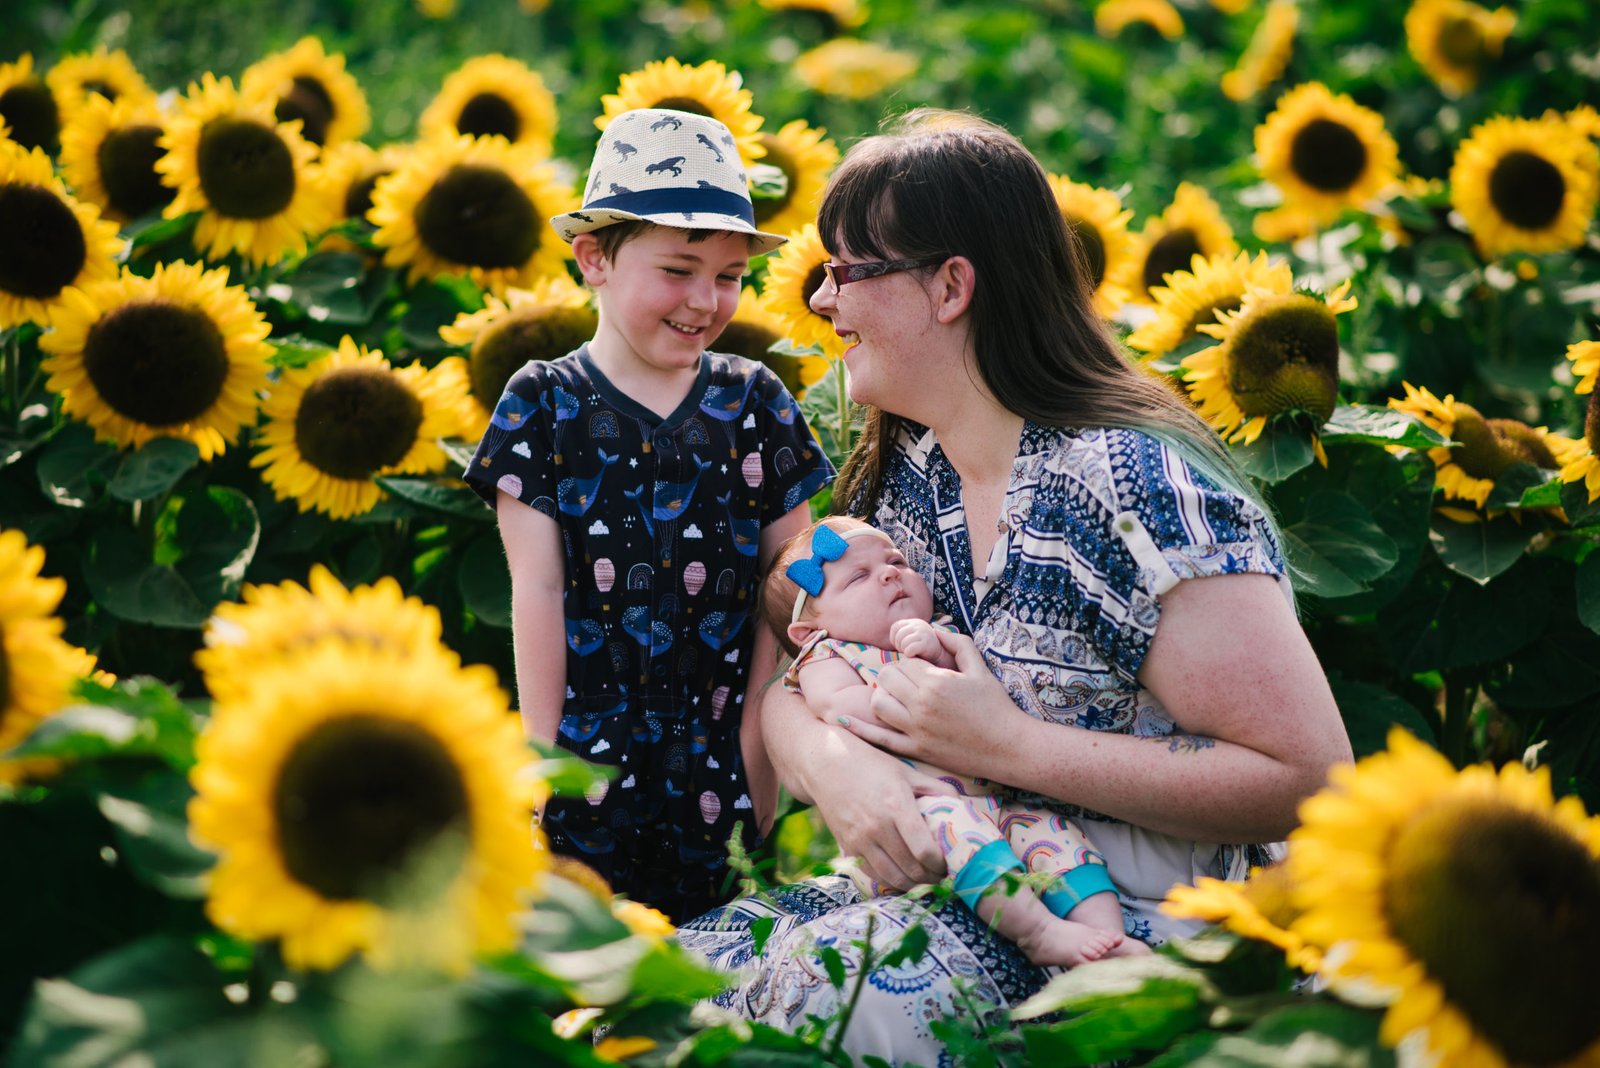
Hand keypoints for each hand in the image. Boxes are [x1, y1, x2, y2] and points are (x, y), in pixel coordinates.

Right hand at [805, 741, 949, 889]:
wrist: (826, 764)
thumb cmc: (871, 764)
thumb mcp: (905, 771)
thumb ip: (935, 788)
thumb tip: (964, 803)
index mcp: (897, 806)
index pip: (924, 850)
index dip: (940, 864)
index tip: (948, 864)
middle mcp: (878, 826)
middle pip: (911, 868)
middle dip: (931, 878)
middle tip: (942, 877)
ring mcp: (860, 839)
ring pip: (892, 877)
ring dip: (912, 885)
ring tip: (925, 881)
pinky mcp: (847, 846)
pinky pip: (873, 873)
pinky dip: (890, 881)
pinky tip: (901, 877)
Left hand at [852, 629, 1025, 776]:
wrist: (1008, 746)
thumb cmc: (996, 705)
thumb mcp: (979, 667)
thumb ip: (956, 642)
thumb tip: (934, 629)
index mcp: (935, 682)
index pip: (903, 662)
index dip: (911, 662)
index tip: (922, 668)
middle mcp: (921, 706)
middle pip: (886, 679)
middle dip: (893, 676)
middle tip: (908, 681)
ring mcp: (916, 730)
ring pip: (878, 703)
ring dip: (882, 696)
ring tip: (897, 697)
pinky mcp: (916, 750)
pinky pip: (879, 738)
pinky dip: (859, 728)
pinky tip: (841, 720)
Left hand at [889, 618, 942, 661]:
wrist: (942, 654)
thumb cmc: (922, 648)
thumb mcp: (911, 638)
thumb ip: (900, 636)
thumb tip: (882, 641)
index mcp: (913, 622)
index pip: (895, 627)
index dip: (894, 639)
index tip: (901, 646)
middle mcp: (918, 624)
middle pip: (898, 636)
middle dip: (899, 646)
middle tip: (907, 651)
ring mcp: (923, 632)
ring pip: (903, 642)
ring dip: (904, 651)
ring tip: (911, 652)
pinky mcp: (926, 642)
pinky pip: (909, 649)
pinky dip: (909, 654)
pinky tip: (915, 655)